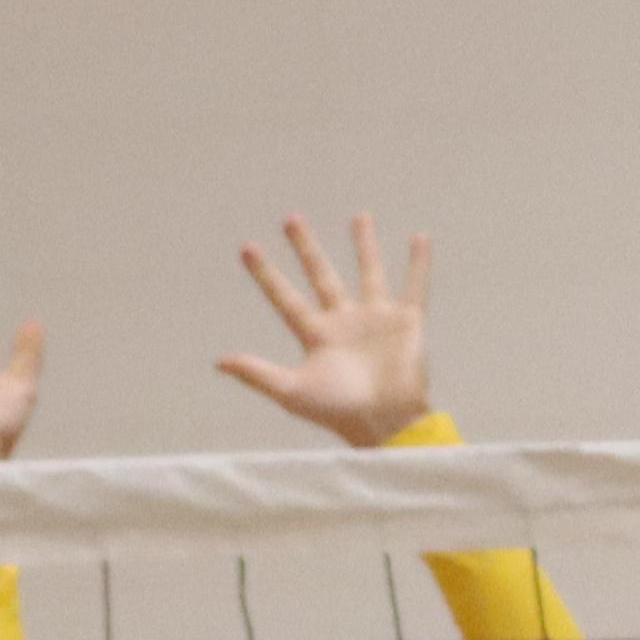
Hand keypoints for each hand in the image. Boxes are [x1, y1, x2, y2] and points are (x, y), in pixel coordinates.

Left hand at [215, 210, 436, 446]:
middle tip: (291, 219)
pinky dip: (419, 264)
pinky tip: (420, 239)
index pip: (285, 298)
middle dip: (306, 248)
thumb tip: (219, 361)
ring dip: (365, 246)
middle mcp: (344, 322)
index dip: (265, 275)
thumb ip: (258, 374)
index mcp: (317, 336)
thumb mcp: (293, 392)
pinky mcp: (406, 321)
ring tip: (360, 217)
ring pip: (369, 272)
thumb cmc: (340, 412)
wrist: (387, 421)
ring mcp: (376, 319)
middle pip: (321, 275)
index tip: (247, 248)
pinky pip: (414, 286)